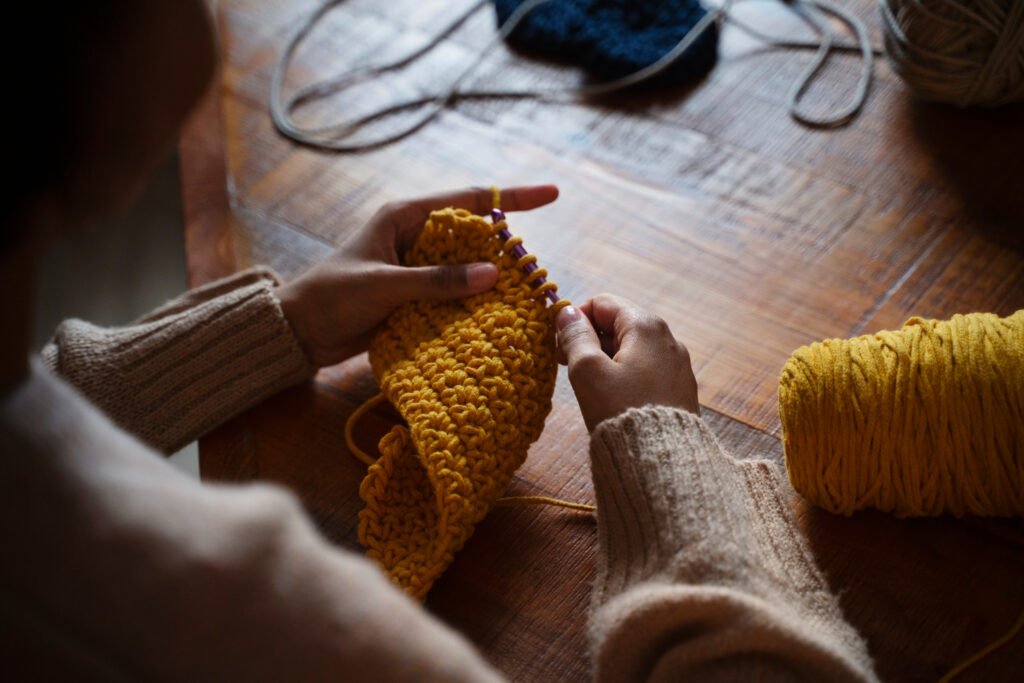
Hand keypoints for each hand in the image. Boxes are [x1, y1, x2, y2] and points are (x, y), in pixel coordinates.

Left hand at [277, 185, 558, 366]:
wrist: (299, 332)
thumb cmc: (332, 297)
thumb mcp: (383, 286)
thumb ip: (436, 281)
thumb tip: (493, 273)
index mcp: (405, 216)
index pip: (469, 199)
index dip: (512, 197)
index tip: (552, 194)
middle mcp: (415, 236)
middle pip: (473, 234)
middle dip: (504, 249)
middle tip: (533, 272)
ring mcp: (416, 266)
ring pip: (466, 266)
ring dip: (489, 280)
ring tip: (522, 297)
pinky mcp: (414, 294)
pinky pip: (453, 293)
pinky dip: (472, 302)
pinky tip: (493, 316)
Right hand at [556, 294, 698, 431]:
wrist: (662, 460)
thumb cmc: (621, 412)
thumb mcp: (588, 371)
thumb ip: (575, 337)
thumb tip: (566, 312)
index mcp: (646, 326)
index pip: (602, 303)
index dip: (575, 319)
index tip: (559, 346)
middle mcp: (667, 339)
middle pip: (618, 324)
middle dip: (589, 340)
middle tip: (567, 367)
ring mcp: (677, 364)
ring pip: (631, 349)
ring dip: (604, 360)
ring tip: (589, 387)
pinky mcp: (679, 388)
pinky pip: (645, 369)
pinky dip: (623, 375)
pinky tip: (612, 398)